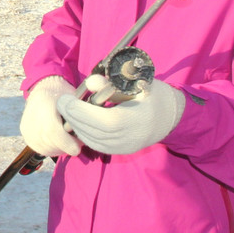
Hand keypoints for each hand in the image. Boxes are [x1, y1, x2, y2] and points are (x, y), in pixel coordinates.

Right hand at [20, 76, 81, 156]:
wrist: (44, 89)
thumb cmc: (64, 93)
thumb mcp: (75, 97)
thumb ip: (82, 111)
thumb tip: (94, 126)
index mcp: (45, 103)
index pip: (52, 131)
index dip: (66, 143)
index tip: (78, 148)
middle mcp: (32, 116)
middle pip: (50, 142)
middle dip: (67, 146)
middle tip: (78, 143)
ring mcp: (27, 127)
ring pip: (46, 148)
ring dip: (60, 149)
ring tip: (69, 141)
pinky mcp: (26, 134)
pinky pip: (41, 149)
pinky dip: (53, 149)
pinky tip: (59, 142)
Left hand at [57, 75, 185, 154]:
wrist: (173, 117)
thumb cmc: (156, 95)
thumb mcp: (138, 84)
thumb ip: (112, 85)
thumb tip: (89, 82)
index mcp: (137, 120)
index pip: (103, 121)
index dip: (81, 111)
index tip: (65, 99)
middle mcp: (131, 138)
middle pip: (94, 132)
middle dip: (73, 116)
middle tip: (60, 102)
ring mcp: (126, 147)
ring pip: (93, 140)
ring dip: (76, 126)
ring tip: (66, 110)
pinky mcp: (122, 150)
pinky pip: (98, 145)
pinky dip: (85, 134)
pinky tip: (77, 122)